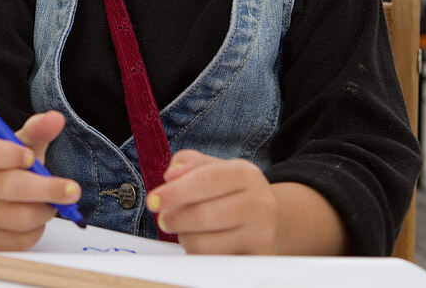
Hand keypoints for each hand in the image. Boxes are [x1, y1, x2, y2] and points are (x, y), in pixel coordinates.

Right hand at [0, 111, 80, 250]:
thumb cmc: (7, 166)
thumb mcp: (21, 144)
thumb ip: (38, 130)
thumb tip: (56, 118)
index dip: (8, 154)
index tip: (31, 156)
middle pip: (10, 188)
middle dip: (48, 189)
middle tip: (74, 190)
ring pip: (21, 218)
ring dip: (46, 210)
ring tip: (51, 202)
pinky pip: (22, 239)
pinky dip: (38, 228)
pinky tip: (36, 217)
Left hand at [146, 149, 278, 253]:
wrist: (272, 219)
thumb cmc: (233, 191)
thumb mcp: (215, 167)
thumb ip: (188, 162)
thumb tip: (171, 175)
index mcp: (246, 174)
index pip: (207, 180)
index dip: (176, 191)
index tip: (153, 201)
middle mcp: (259, 203)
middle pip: (205, 215)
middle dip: (175, 219)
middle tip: (163, 219)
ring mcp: (262, 234)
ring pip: (207, 244)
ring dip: (185, 238)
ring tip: (185, 230)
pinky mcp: (256, 260)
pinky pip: (214, 263)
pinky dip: (198, 254)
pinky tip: (200, 242)